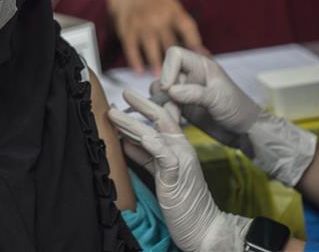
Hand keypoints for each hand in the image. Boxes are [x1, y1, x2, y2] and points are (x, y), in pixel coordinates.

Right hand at [106, 0, 205, 75]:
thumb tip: (205, 55)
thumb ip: (187, 33)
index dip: (195, 43)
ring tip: (160, 77)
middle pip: (169, 41)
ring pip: (150, 46)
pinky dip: (135, 61)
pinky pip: (131, 48)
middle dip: (175, 60)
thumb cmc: (158, 6)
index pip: (187, 28)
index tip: (201, 58)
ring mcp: (142, 24)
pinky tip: (139, 72)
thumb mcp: (174, 12)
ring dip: (155, 62)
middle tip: (180, 77)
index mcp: (174, 12)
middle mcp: (159, 17)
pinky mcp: (127, 30)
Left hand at [109, 90, 250, 251]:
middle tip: (124, 91)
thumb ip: (145, 155)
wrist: (203, 227)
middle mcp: (180, 148)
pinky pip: (165, 157)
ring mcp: (181, 161)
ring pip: (156, 133)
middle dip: (140, 104)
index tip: (128, 96)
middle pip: (159, 119)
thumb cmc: (182, 201)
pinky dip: (153, 145)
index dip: (145, 106)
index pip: (161, 120)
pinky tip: (142, 136)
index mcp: (176, 147)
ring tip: (115, 113)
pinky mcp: (178, 176)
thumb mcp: (159, 173)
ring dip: (133, 122)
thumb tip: (127, 141)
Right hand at [159, 46, 316, 186]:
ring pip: (161, 91)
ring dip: (163, 104)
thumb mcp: (218, 98)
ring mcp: (184, 91)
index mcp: (200, 65)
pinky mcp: (181, 106)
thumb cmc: (238, 108)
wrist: (244, 131)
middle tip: (172, 107)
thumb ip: (194, 93)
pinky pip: (164, 105)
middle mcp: (189, 75)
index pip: (175, 55)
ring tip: (175, 117)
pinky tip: (176, 122)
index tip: (168, 88)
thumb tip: (170, 91)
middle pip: (164, 74)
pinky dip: (166, 113)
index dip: (168, 68)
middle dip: (164, 91)